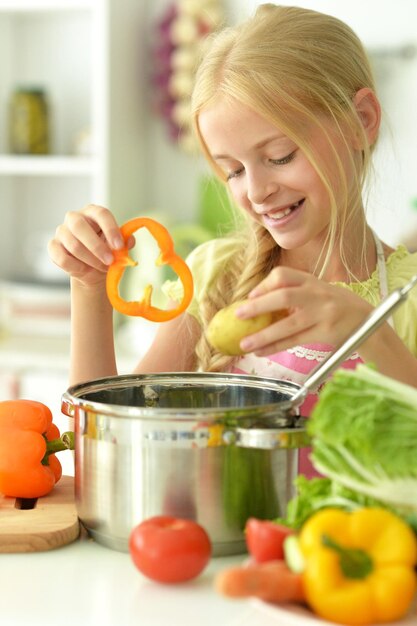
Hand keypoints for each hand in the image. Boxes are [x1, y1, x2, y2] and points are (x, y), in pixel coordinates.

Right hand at [48, 204, 129, 285]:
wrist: (92, 269)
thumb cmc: (106, 251)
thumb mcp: (118, 246)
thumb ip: (125, 242)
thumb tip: (129, 241)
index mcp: (93, 213)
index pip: (101, 214)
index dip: (111, 229)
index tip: (119, 246)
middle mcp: (74, 218)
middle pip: (79, 226)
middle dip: (97, 247)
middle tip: (110, 261)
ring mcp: (61, 231)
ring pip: (73, 245)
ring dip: (91, 260)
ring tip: (102, 267)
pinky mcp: (53, 246)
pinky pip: (62, 258)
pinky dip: (76, 267)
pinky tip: (84, 269)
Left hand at [235, 266, 372, 354]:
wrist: (368, 321)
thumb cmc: (336, 306)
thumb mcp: (319, 292)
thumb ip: (295, 294)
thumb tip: (258, 303)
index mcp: (312, 281)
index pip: (284, 275)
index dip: (264, 285)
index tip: (251, 296)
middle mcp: (317, 294)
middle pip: (283, 296)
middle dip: (258, 306)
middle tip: (239, 315)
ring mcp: (322, 313)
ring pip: (288, 324)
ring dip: (263, 335)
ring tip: (244, 344)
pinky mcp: (325, 332)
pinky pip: (295, 341)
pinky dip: (276, 346)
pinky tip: (262, 351)